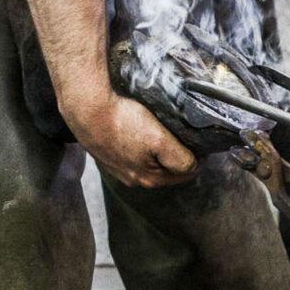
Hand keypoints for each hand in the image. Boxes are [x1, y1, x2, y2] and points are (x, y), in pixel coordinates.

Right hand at [68, 90, 197, 187]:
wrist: (87, 110)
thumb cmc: (122, 121)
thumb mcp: (159, 140)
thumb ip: (181, 158)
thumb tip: (194, 165)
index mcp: (149, 179)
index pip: (186, 173)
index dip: (198, 157)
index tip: (202, 141)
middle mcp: (134, 179)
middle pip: (168, 170)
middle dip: (180, 156)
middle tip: (188, 137)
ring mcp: (119, 168)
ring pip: (151, 163)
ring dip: (161, 152)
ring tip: (167, 133)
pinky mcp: (109, 155)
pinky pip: (133, 154)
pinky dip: (142, 147)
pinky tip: (141, 133)